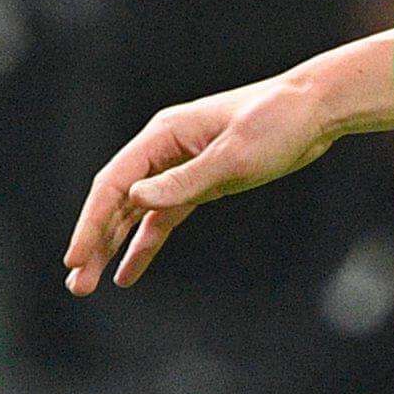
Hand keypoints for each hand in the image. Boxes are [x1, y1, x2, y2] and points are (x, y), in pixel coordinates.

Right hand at [64, 70, 349, 294]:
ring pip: (137, 212)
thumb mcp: (233, 155)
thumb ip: (186, 180)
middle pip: (119, 200)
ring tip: (89, 284)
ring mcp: (183, 166)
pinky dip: (146, 242)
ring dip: (114, 246)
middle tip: (77, 283)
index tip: (76, 258)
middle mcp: (166, 149)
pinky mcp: (204, 181)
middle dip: (96, 241)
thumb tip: (137, 198)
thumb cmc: (278, 123)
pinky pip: (164, 217)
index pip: (115, 183)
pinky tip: (129, 271)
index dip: (92, 222)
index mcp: (165, 134)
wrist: (318, 109)